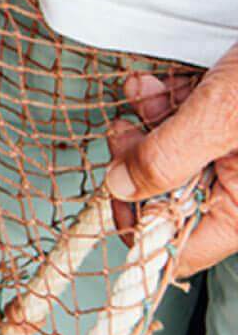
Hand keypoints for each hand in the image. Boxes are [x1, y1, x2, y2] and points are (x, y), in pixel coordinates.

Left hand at [106, 44, 237, 274]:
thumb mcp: (220, 117)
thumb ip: (167, 158)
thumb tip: (121, 187)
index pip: (181, 249)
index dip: (138, 228)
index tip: (109, 196)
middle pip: (167, 197)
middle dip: (138, 161)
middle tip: (123, 134)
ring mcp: (235, 152)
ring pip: (171, 153)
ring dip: (147, 123)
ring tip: (142, 96)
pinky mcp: (231, 121)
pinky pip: (185, 123)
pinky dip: (163, 102)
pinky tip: (152, 85)